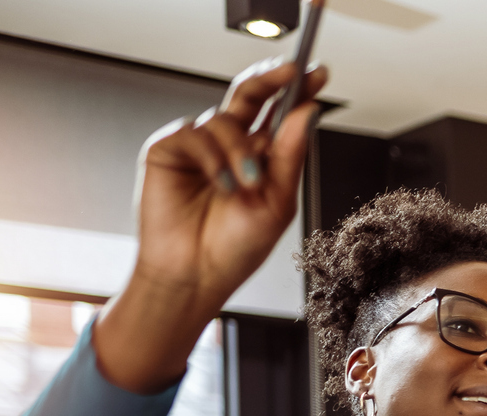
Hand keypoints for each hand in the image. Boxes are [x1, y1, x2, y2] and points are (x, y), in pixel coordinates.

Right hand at [95, 58, 328, 393]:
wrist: (197, 274)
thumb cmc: (236, 248)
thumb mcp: (277, 202)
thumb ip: (290, 155)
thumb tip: (308, 112)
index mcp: (258, 156)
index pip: (278, 113)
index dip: (296, 90)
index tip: (318, 74)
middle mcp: (228, 145)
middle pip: (247, 95)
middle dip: (270, 79)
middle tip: (291, 71)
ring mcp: (197, 146)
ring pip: (224, 119)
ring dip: (239, 151)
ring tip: (245, 185)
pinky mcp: (168, 150)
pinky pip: (193, 132)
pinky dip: (211, 157)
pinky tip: (219, 184)